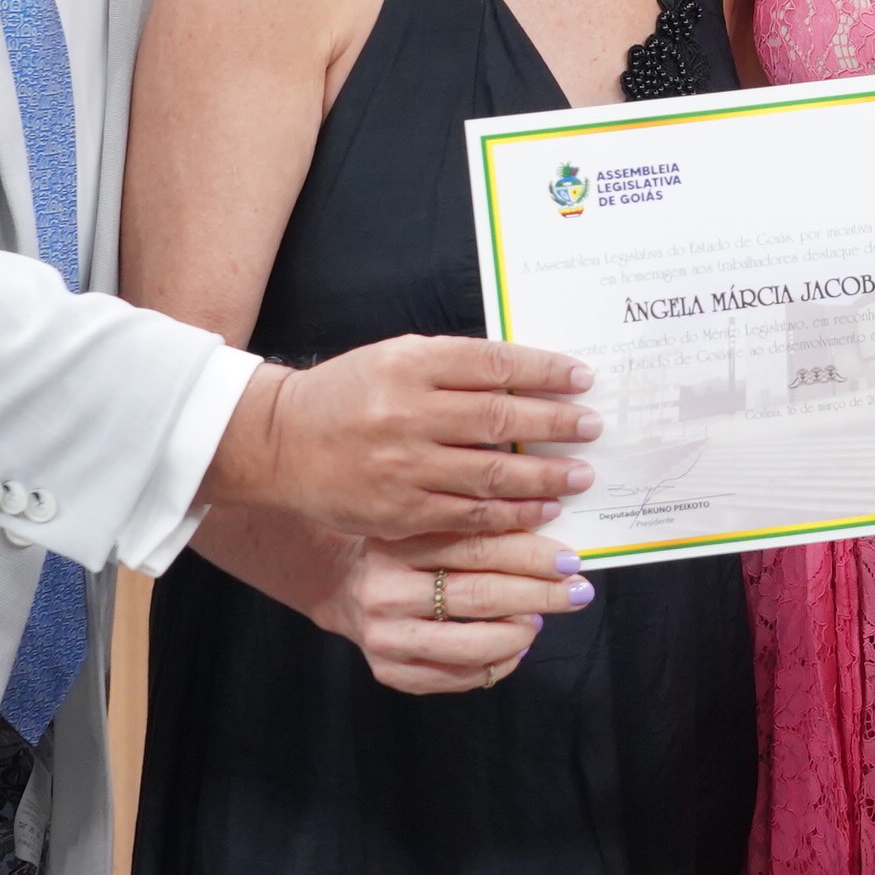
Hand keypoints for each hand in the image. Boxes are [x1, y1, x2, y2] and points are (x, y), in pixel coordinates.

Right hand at [199, 336, 598, 540]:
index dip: (545, 371)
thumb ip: (455, 366)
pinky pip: (469, 515)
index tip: (582, 378)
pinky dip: (512, 514)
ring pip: (491, 475)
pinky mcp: (400, 512)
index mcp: (410, 364)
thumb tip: (528, 377)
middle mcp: (407, 413)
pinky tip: (541, 509)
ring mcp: (403, 467)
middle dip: (556, 426)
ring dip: (544, 477)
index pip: (494, 365)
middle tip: (593, 428)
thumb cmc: (350, 393)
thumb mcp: (396, 358)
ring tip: (580, 474)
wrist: (282, 443)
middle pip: (500, 420)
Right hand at [321, 528, 590, 693]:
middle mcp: (385, 590)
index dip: (530, 554)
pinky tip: (514, 648)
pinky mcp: (389, 671)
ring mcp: (384, 636)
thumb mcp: (429, 525)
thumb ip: (478, 529)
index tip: (570, 560)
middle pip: (478, 596)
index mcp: (397, 542)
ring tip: (539, 621)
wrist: (345, 586)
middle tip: (578, 592)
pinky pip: (456, 677)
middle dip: (538, 595)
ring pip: (470, 645)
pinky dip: (495, 665)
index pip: (476, 548)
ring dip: (518, 634)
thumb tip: (551, 545)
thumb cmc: (405, 551)